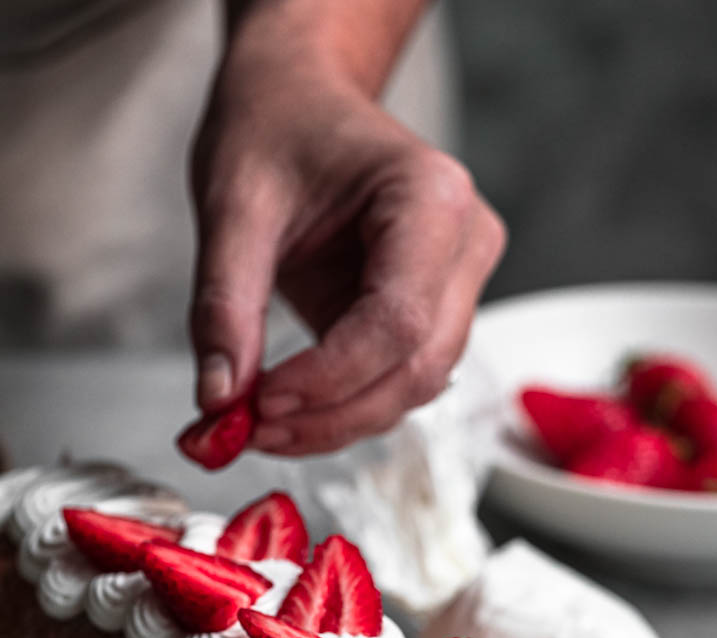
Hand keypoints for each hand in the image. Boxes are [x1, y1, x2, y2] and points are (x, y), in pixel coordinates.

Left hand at [187, 15, 504, 458]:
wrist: (299, 95)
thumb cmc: (278, 124)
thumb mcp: (233, 205)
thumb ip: (225, 306)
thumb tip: (220, 399)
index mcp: (432, 199)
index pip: (397, 322)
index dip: (330, 379)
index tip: (259, 402)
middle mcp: (465, 244)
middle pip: (418, 368)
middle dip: (333, 415)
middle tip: (251, 431)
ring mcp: (458, 282)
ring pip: (416, 387)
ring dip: (338, 420)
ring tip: (259, 423)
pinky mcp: (433, 311)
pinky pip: (400, 379)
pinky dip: (344, 406)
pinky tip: (289, 409)